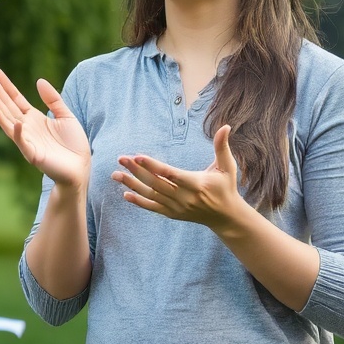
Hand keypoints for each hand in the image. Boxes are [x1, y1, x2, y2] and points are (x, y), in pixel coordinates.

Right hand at [0, 67, 91, 187]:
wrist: (80, 168)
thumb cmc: (73, 144)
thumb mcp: (65, 115)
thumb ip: (53, 99)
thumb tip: (38, 81)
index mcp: (33, 118)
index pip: (15, 98)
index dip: (4, 84)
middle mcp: (26, 127)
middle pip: (8, 106)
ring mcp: (27, 140)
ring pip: (8, 121)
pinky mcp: (33, 154)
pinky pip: (22, 142)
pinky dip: (17, 133)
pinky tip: (15, 122)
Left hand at [113, 123, 250, 234]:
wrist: (225, 216)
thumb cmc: (226, 187)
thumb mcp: (227, 167)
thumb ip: (222, 146)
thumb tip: (226, 126)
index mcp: (196, 184)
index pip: (171, 174)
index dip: (153, 166)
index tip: (137, 156)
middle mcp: (184, 198)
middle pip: (156, 183)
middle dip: (136, 171)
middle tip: (121, 158)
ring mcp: (177, 207)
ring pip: (151, 195)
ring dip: (132, 184)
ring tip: (116, 174)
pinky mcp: (173, 214)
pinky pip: (153, 207)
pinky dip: (139, 201)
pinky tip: (125, 193)